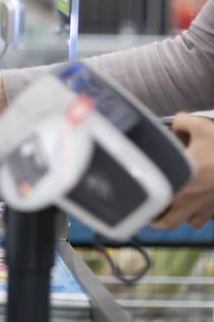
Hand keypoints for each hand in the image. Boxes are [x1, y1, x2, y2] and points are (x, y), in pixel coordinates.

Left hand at [152, 113, 213, 228]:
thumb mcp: (201, 127)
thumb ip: (181, 122)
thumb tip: (175, 124)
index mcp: (176, 182)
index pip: (151, 201)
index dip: (144, 199)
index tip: (139, 194)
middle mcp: (188, 200)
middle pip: (166, 222)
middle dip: (157, 218)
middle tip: (152, 209)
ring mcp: (206, 209)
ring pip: (188, 223)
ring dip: (180, 216)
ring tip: (175, 205)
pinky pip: (206, 220)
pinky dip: (200, 215)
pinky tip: (198, 202)